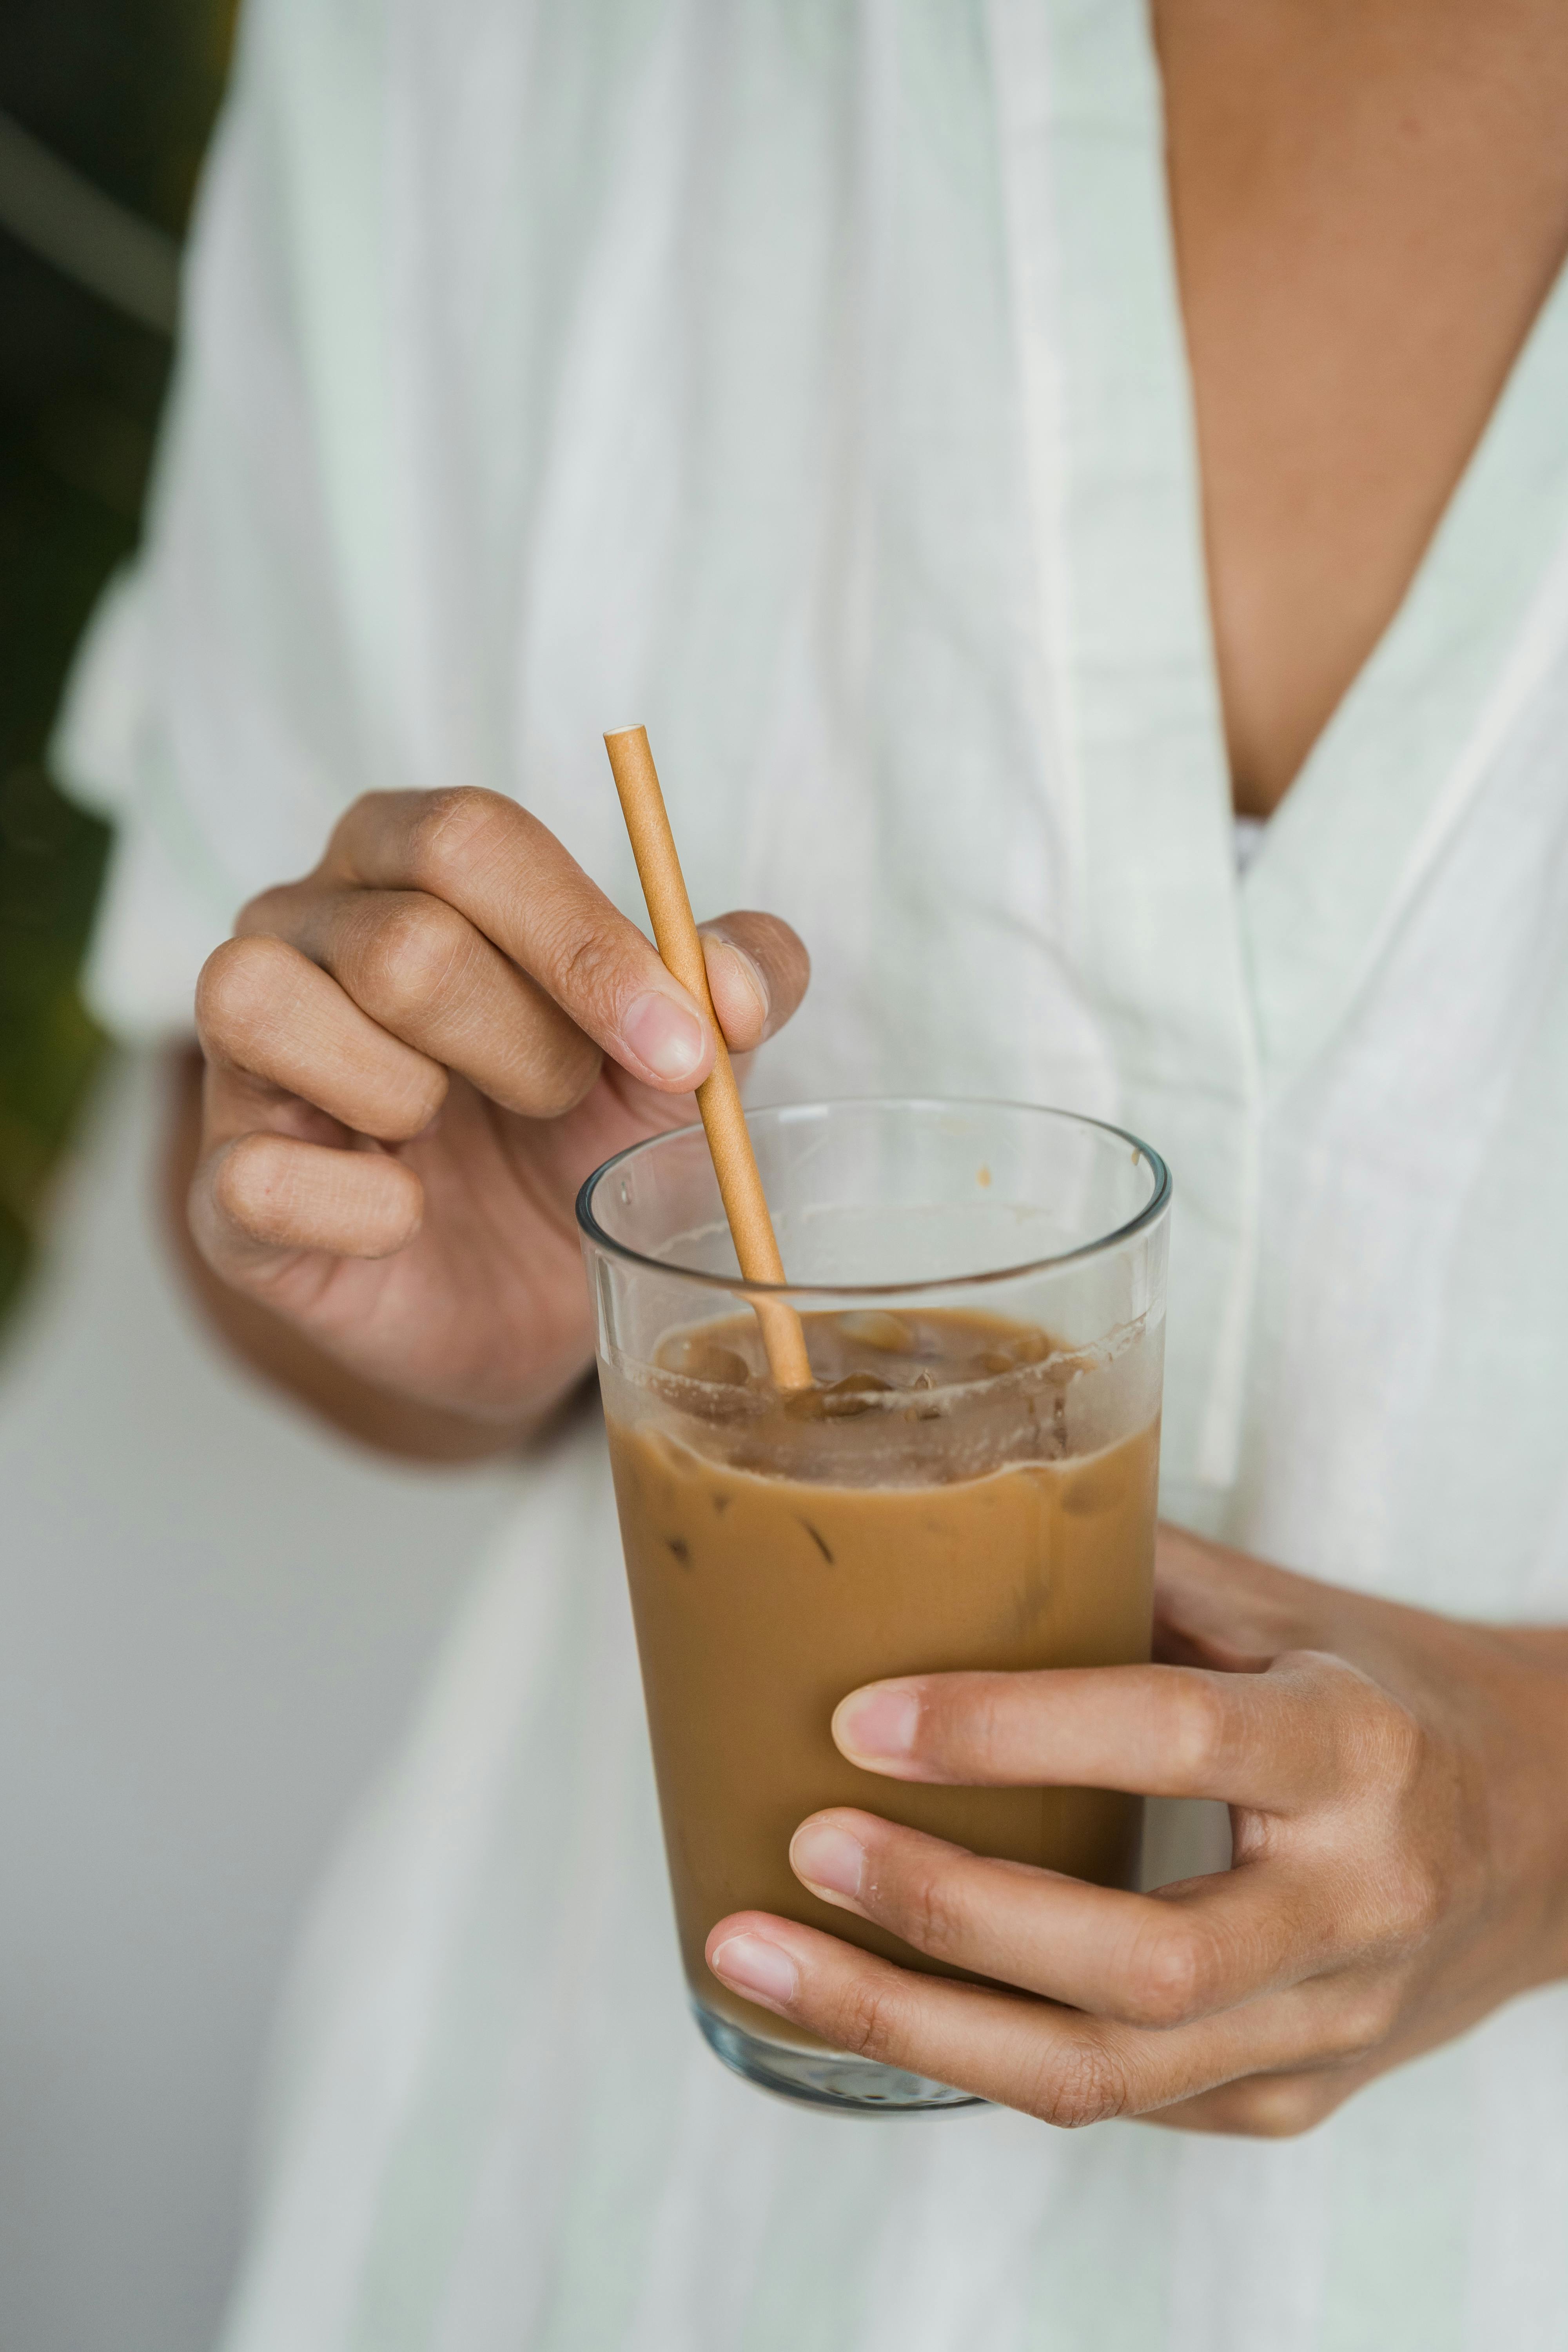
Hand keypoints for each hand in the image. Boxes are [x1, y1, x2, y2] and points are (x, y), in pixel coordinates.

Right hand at [188, 787, 807, 1439]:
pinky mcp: (219, 1184)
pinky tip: (405, 1220)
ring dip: (413, 1099)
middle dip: (525, 1046)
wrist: (534, 1292)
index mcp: (406, 859)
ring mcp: (239, 1052)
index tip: (679, 1051)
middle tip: (559, 1104)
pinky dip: (364, 1210)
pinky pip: (255, 1172)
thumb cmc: (589, 1129)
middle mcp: (298, 925)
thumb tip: (739, 988)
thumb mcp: (681, 1049)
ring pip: (278, 1009)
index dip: (584, 946)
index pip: (470, 839)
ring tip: (453, 1138)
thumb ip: (738, 982)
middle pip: (400, 944)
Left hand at [706, 1527, 1567, 2133]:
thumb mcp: (1291, 1610)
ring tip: (757, 1957)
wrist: (1560, 1838)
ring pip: (1103, 2074)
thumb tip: (944, 1524)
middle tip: (798, 1848)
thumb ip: (1132, 1572)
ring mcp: (1328, 2029)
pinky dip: (975, 2056)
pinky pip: (1115, 2101)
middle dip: (942, 1916)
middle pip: (1134, 1961)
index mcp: (1355, 1749)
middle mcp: (1355, 1908)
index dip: (1004, 1731)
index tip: (859, 1717)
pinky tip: (867, 2002)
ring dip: (912, 2025)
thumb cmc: (1400, 1695)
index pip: (1171, 1739)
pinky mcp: (1293, 2101)